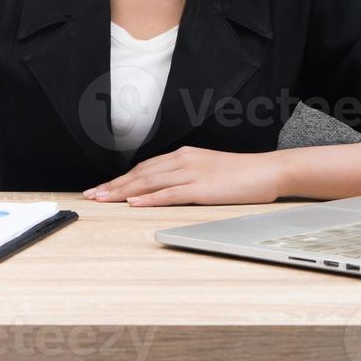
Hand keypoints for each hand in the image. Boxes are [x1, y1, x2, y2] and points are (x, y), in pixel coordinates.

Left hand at [81, 146, 284, 205]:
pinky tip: (134, 204)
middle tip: (92, 196)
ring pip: (150, 182)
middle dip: (114, 186)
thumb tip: (164, 188)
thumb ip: (186, 176)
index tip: (102, 188)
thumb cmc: (241, 174)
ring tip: (104, 200)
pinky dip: (150, 199)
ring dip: (123, 192)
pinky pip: (170, 194)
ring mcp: (192, 174)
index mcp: (184, 156)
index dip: (121, 179)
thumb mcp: (208, 170)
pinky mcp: (202, 189)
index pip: (144, 167)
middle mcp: (184, 160)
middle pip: (141, 174)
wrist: (268, 171)